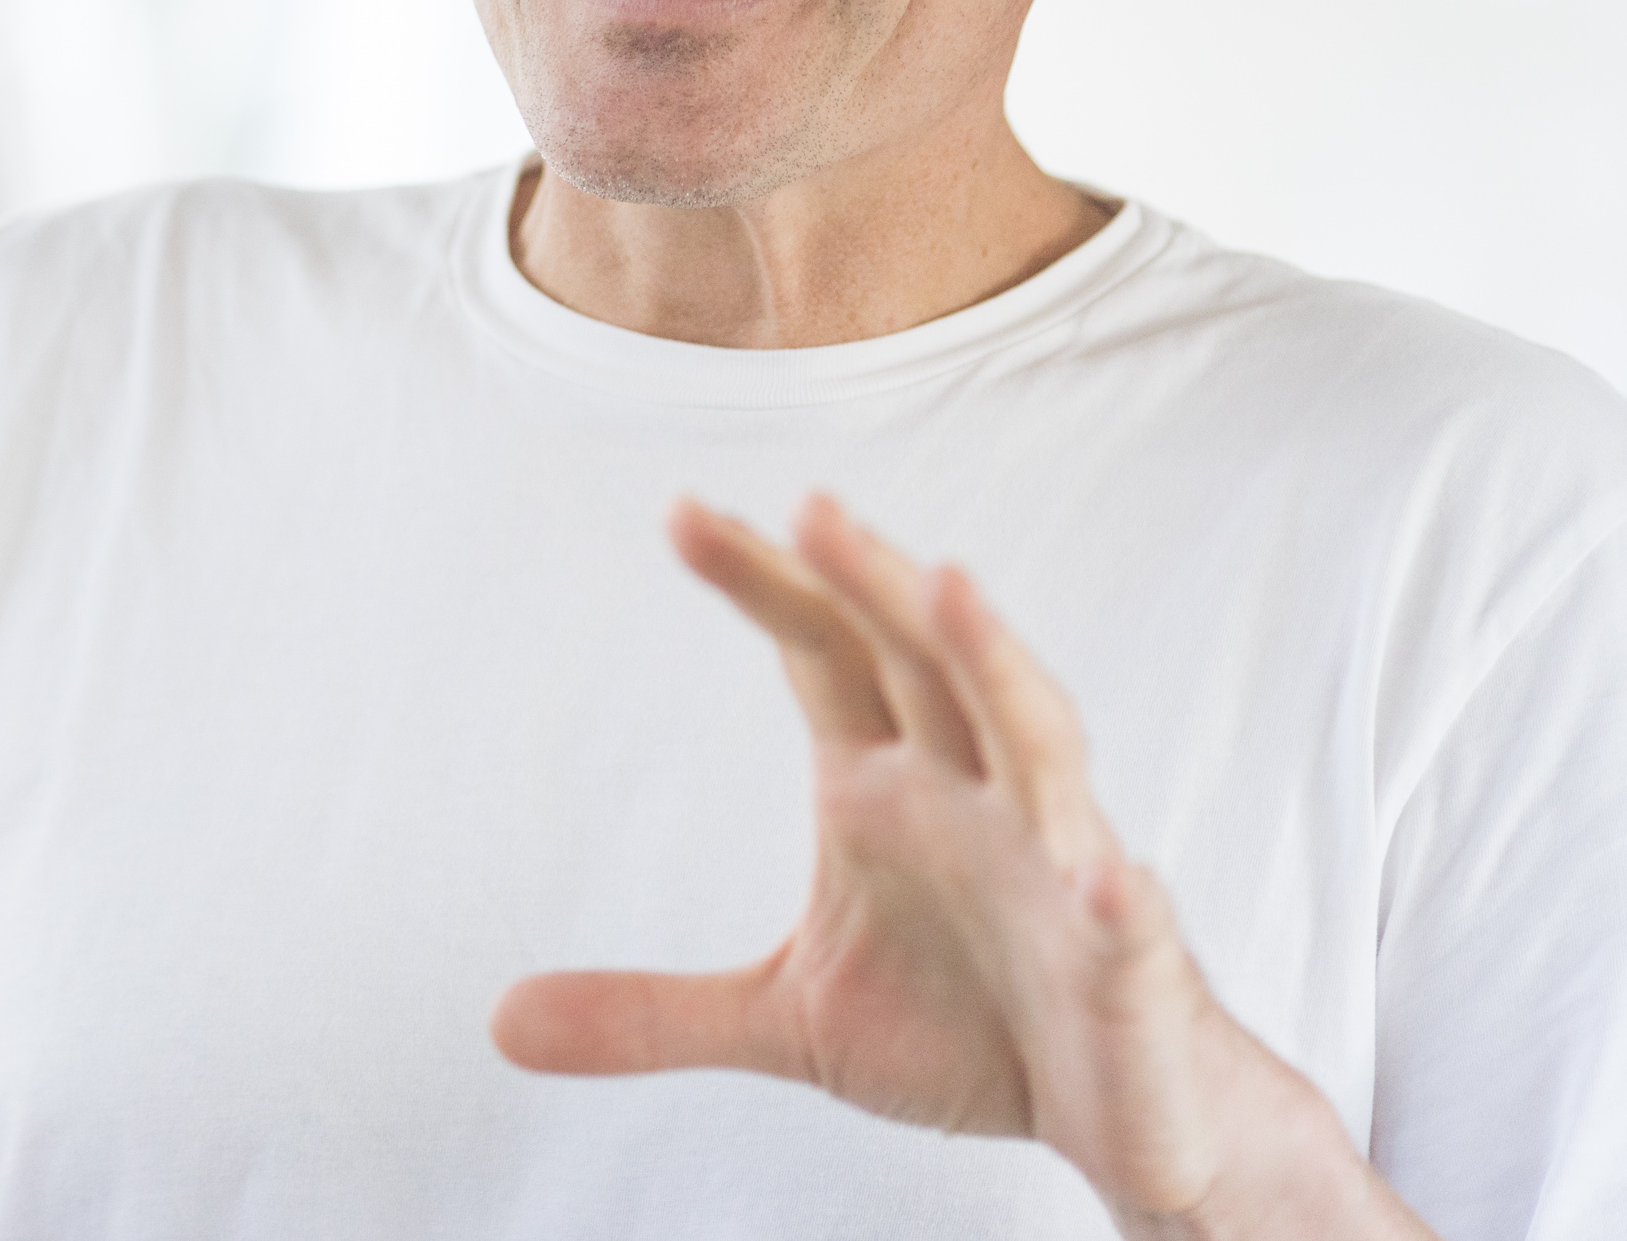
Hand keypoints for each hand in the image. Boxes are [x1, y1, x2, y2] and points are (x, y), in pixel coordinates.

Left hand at [491, 495, 1430, 1238]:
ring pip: (1034, 740)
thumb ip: (652, 1011)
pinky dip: (1114, 890)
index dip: (765, 583)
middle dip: (871, 582)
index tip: (680, 513)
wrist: (1123, 1121)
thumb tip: (498, 1020)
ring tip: (950, 587)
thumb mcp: (788, 1021)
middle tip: (808, 506)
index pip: (824, 654)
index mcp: (889, 786)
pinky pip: (1127, 914)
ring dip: (996, 663)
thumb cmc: (969, 1030)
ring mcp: (1061, 865)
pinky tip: (1105, 873)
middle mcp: (976, 795)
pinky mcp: (1128, 958)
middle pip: (924, 660)